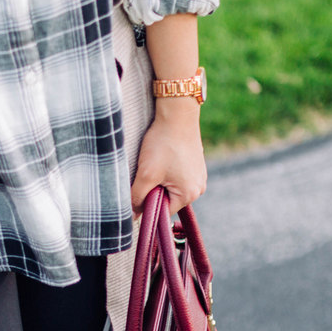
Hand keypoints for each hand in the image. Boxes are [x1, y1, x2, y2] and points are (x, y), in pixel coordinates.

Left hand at [130, 97, 206, 213]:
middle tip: (149, 170)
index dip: (148, 201)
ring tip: (157, 161)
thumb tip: (131, 216)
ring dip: (160, 179)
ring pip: (171, 187)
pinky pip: (178, 176)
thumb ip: (137, 198)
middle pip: (168, 199)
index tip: (142, 184)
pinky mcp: (196, 165)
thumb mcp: (146, 174)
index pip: (163, 211)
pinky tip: (163, 156)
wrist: (177, 114)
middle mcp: (199, 188)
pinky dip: (167, 170)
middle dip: (155, 189)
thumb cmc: (163, 144)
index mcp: (190, 194)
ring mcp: (200, 176)